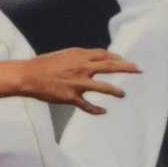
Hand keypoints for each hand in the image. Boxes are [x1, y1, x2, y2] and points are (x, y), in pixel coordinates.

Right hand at [19, 48, 140, 114]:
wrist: (28, 76)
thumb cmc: (43, 64)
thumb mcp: (63, 55)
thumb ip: (78, 57)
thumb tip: (90, 59)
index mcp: (79, 56)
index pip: (103, 55)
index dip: (116, 57)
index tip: (124, 60)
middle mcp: (82, 68)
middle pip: (110, 67)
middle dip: (127, 68)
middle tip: (139, 69)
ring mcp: (78, 83)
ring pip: (104, 88)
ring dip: (116, 91)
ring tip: (123, 94)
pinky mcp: (71, 97)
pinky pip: (88, 106)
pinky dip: (97, 110)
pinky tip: (103, 111)